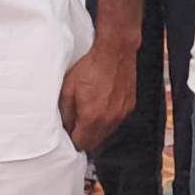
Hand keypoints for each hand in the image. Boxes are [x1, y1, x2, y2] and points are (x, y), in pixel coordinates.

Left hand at [59, 37, 136, 151]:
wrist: (115, 51)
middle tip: (77, 126)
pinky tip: (103, 106)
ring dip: (97, 130)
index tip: (69, 135)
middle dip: (85, 138)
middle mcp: (109, 119)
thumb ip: (65, 113)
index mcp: (92, 117)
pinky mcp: (130, 106)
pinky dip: (109, 119)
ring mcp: (122, 113)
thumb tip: (65, 126)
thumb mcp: (68, 89)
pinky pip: (117, 121)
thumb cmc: (92, 66)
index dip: (72, 142)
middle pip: (95, 143)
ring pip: (107, 133)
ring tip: (90, 114)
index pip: (81, 144)